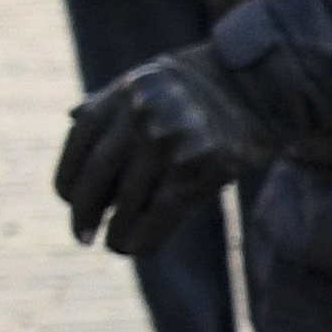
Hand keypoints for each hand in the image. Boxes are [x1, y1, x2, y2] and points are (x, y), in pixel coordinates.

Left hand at [51, 48, 276, 257]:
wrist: (263, 89)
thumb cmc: (203, 89)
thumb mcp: (152, 82)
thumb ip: (115, 100)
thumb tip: (72, 119)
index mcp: (125, 93)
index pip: (78, 146)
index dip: (68, 180)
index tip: (68, 201)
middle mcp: (143, 115)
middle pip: (96, 177)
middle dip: (83, 213)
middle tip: (82, 235)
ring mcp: (172, 141)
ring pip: (126, 203)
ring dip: (116, 232)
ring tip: (115, 242)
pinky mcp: (200, 167)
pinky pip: (159, 216)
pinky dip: (143, 240)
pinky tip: (135, 249)